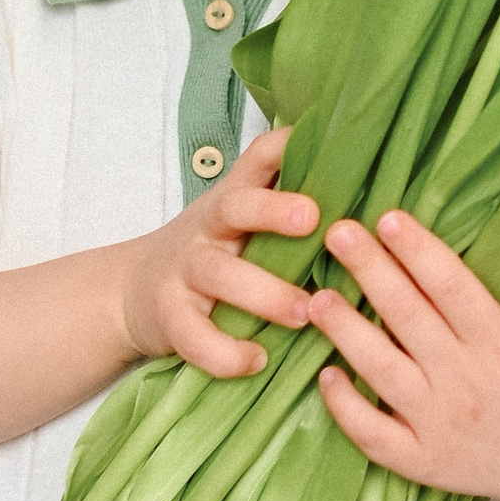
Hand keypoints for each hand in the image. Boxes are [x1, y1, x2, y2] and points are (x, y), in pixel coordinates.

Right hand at [116, 129, 316, 377]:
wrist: (133, 292)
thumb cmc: (212, 256)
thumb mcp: (241, 225)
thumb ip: (286, 211)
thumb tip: (366, 207)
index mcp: (234, 200)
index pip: (258, 159)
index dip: (286, 145)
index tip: (323, 140)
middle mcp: (208, 228)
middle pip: (235, 206)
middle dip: (272, 210)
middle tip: (313, 220)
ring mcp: (185, 271)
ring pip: (221, 274)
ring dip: (266, 293)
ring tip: (305, 312)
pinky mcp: (170, 316)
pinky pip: (196, 336)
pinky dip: (226, 353)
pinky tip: (257, 361)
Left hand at [307, 211, 499, 500]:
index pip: (451, 287)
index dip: (418, 251)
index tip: (388, 217)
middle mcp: (464, 381)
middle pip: (408, 317)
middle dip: (370, 272)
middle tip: (337, 232)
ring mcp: (438, 425)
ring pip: (381, 371)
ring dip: (346, 333)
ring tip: (316, 298)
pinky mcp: (422, 461)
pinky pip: (374, 436)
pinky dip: (345, 409)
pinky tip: (325, 376)